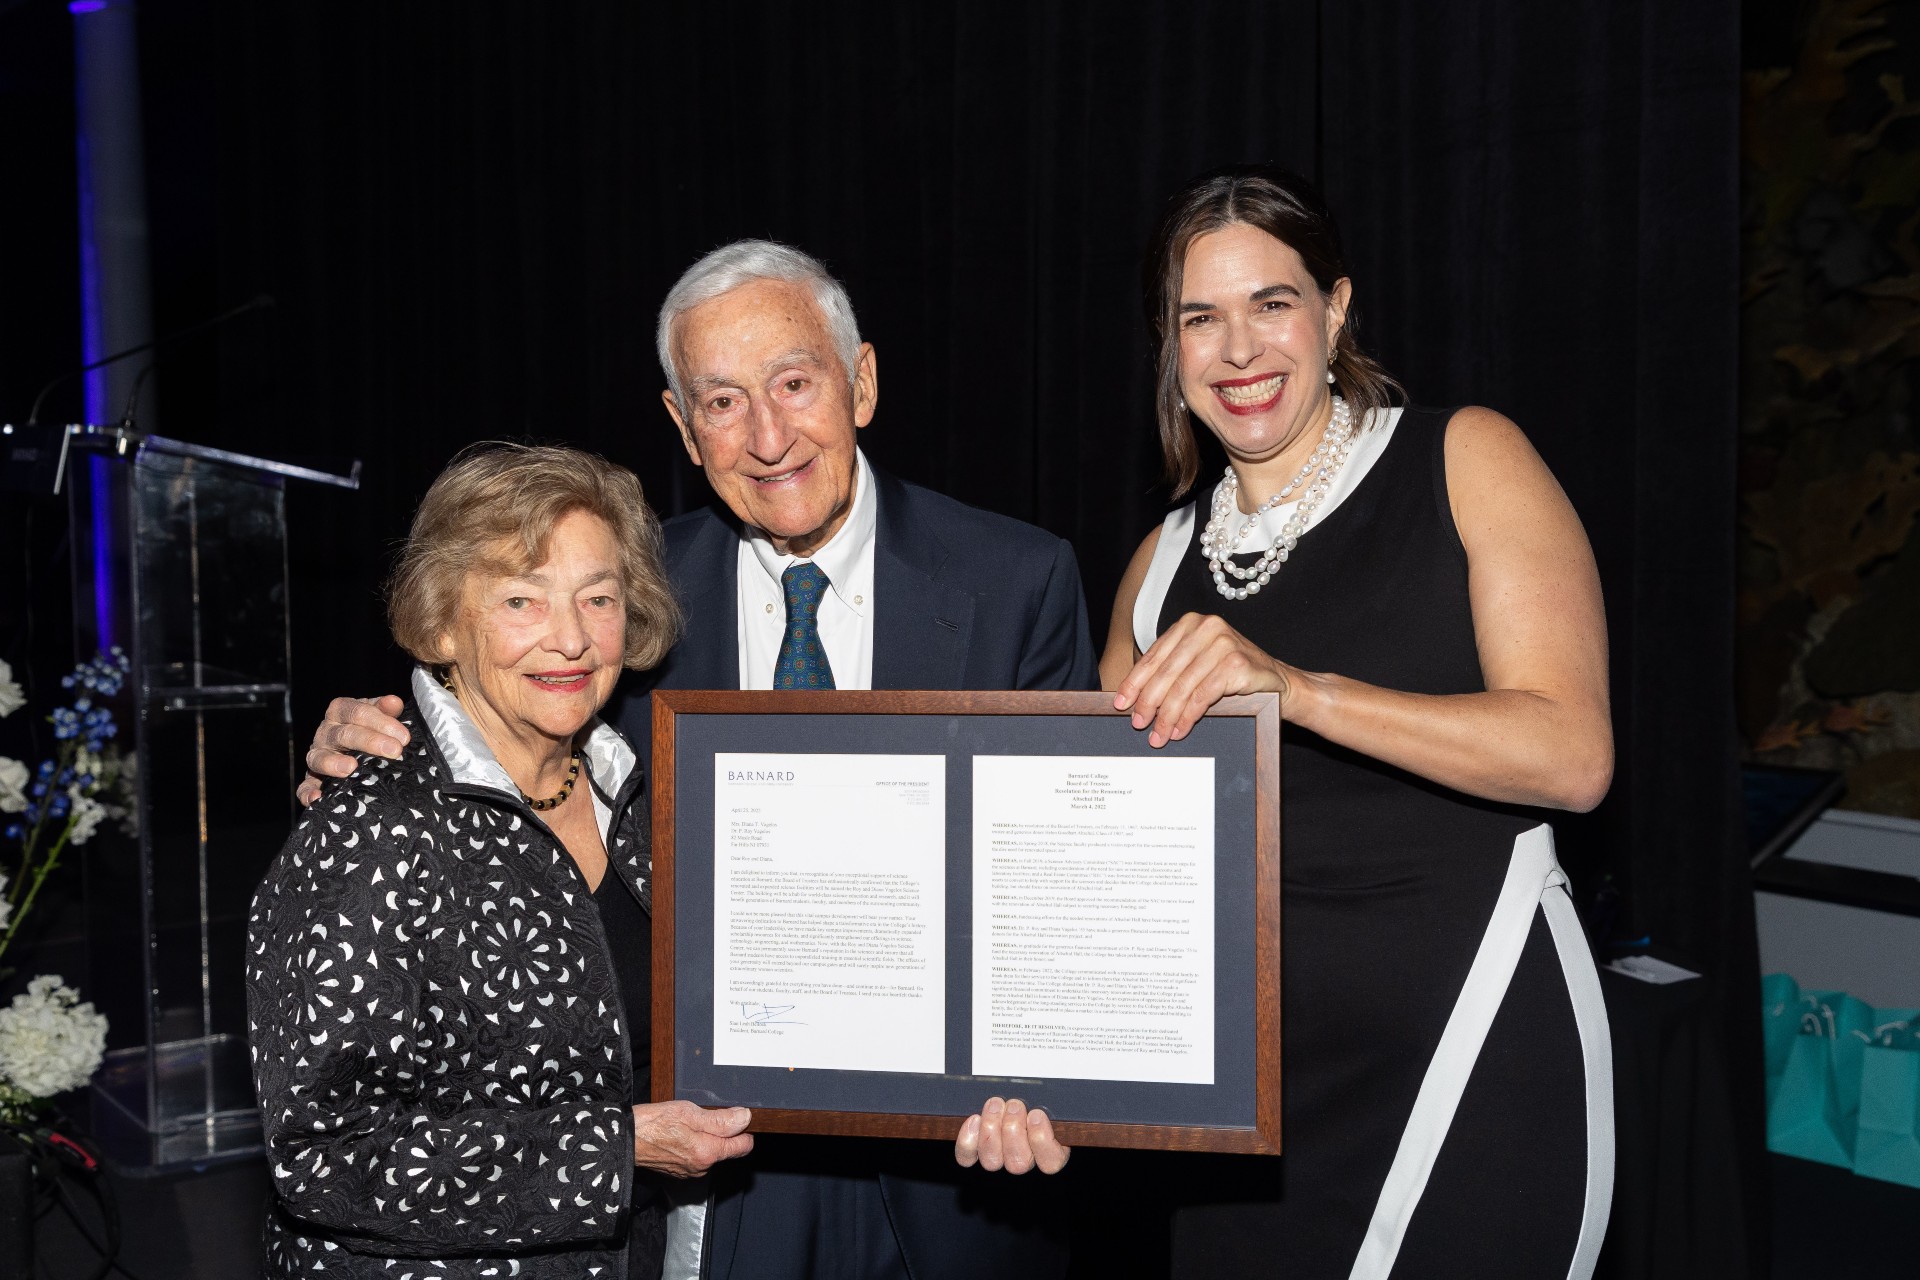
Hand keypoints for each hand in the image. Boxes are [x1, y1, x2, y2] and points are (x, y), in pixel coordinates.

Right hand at [295, 694, 408, 805]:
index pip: (358, 712)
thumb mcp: (377, 715)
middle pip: (344, 734)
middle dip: (370, 741)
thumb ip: (385, 709)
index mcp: (340, 711)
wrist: (352, 747)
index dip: (381, 722)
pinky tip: (317, 798)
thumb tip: (394, 702)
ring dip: (333, 763)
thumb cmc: (369, 728)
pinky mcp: (312, 778)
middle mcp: (326, 732)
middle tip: (394, 751)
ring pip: (319, 758)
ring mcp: (317, 755)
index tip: (404, 737)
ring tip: (351, 768)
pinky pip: (305, 786)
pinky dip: (308, 792)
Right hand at [632, 1101, 753, 1177]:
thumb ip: (721, 1119)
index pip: (744, 1146)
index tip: (737, 1118)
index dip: (744, 1129)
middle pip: (727, 1149)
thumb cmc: (653, 1124)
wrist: (625, 1139)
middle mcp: (702, 1168)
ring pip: (711, 1153)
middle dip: (723, 1133)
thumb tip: (744, 1118)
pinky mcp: (679, 1172)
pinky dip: (694, 1146)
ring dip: (707, 1139)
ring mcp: (690, 1172)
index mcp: (708, 1153)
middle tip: (705, 1116)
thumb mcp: (690, 1112)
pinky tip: (680, 1135)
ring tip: (689, 1124)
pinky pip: (697, 1158)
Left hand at [954, 1097, 1069, 1174]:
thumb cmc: (1036, 1097)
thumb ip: (1054, 1104)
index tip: (1036, 1114)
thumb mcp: (1051, 1099)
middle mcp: (1025, 1160)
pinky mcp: (977, 1153)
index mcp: (1051, 1151)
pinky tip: (974, 1120)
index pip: (1051, 1162)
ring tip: (996, 1105)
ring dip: (992, 1129)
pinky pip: (968, 1157)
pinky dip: (968, 1140)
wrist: (1011, 1097)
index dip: (1042, 1139)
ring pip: (992, 1161)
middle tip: (1015, 1105)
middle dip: (1013, 1129)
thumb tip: (1049, 1101)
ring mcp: (1000, 1159)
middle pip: (1018, 1163)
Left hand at [1113, 612, 1293, 746]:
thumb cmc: (1232, 675)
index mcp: (1189, 624)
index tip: (1121, 703)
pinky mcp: (1236, 662)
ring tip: (1158, 736)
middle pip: (1166, 672)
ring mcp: (1222, 643)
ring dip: (1167, 716)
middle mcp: (1205, 627)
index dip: (1135, 682)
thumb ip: (1171, 671)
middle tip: (1138, 725)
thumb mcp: (1197, 665)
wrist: (1277, 681)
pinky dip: (1188, 717)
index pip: (1154, 656)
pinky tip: (1179, 730)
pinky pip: (1202, 696)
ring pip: (1182, 686)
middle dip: (1148, 702)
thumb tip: (1134, 698)